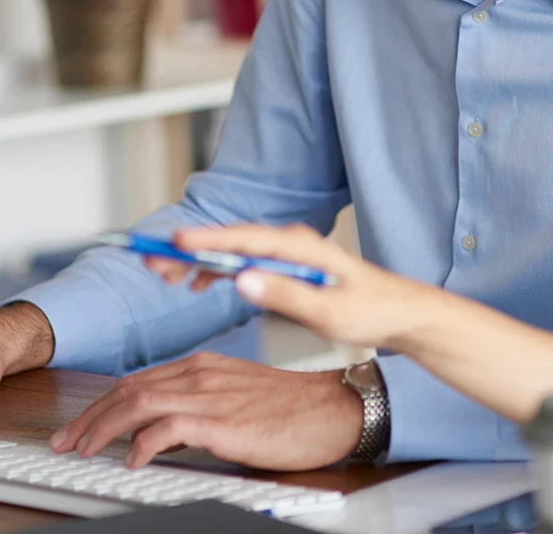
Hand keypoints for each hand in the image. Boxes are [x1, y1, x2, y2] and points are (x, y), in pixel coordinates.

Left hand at [48, 352, 362, 470]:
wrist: (334, 409)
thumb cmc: (293, 407)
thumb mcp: (237, 398)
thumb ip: (198, 407)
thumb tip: (160, 432)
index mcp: (203, 366)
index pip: (138, 381)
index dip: (102, 404)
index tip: (80, 426)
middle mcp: (201, 374)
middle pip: (128, 390)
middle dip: (89, 417)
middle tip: (65, 441)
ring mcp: (210, 394)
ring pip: (137, 404)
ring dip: (102, 428)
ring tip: (84, 450)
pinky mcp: (222, 421)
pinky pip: (167, 429)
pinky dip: (141, 443)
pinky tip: (131, 460)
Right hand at [146, 223, 443, 351]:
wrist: (400, 313)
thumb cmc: (371, 311)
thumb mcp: (327, 311)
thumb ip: (284, 295)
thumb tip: (241, 280)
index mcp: (301, 248)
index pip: (244, 240)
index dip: (206, 241)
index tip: (174, 242)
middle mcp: (292, 243)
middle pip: (231, 241)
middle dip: (190, 249)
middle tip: (152, 261)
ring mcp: (289, 254)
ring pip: (234, 251)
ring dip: (199, 260)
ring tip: (165, 273)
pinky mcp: (288, 267)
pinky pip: (244, 262)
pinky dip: (218, 269)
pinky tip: (199, 282)